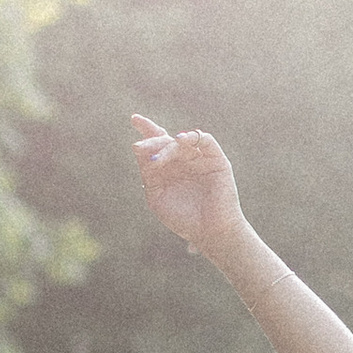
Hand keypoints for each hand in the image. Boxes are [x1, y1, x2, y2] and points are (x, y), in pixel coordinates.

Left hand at [131, 116, 246, 257]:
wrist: (209, 233)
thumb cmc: (183, 219)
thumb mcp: (156, 195)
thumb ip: (147, 172)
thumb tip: (138, 147)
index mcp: (170, 167)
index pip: (158, 143)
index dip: (147, 129)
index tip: (134, 119)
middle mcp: (185, 160)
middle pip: (167, 139)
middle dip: (152, 142)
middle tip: (140, 149)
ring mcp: (201, 159)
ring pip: (182, 140)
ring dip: (167, 146)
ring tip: (157, 160)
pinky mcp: (217, 160)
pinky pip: (205, 140)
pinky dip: (191, 137)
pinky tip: (179, 142)